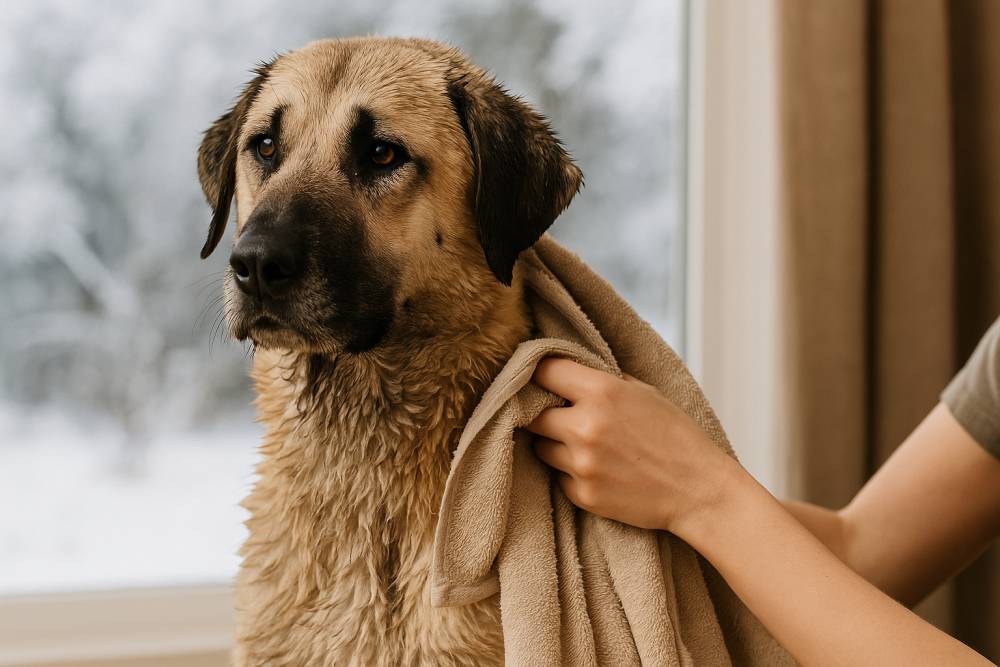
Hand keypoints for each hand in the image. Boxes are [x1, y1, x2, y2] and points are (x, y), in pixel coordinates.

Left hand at [525, 357, 742, 534]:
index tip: (541, 379)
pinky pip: (559, 478)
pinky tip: (600, 471)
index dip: (541, 374)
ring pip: (541, 449)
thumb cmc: (676, 436)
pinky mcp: (583, 495)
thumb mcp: (645, 392)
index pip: (544, 372)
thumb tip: (568, 371)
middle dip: (543, 415)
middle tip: (560, 417)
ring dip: (556, 446)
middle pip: (533, 415)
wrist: (699, 490)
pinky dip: (572, 474)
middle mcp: (585, 427)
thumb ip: (603, 379)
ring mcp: (582, 464)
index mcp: (602, 392)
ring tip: (586, 447)